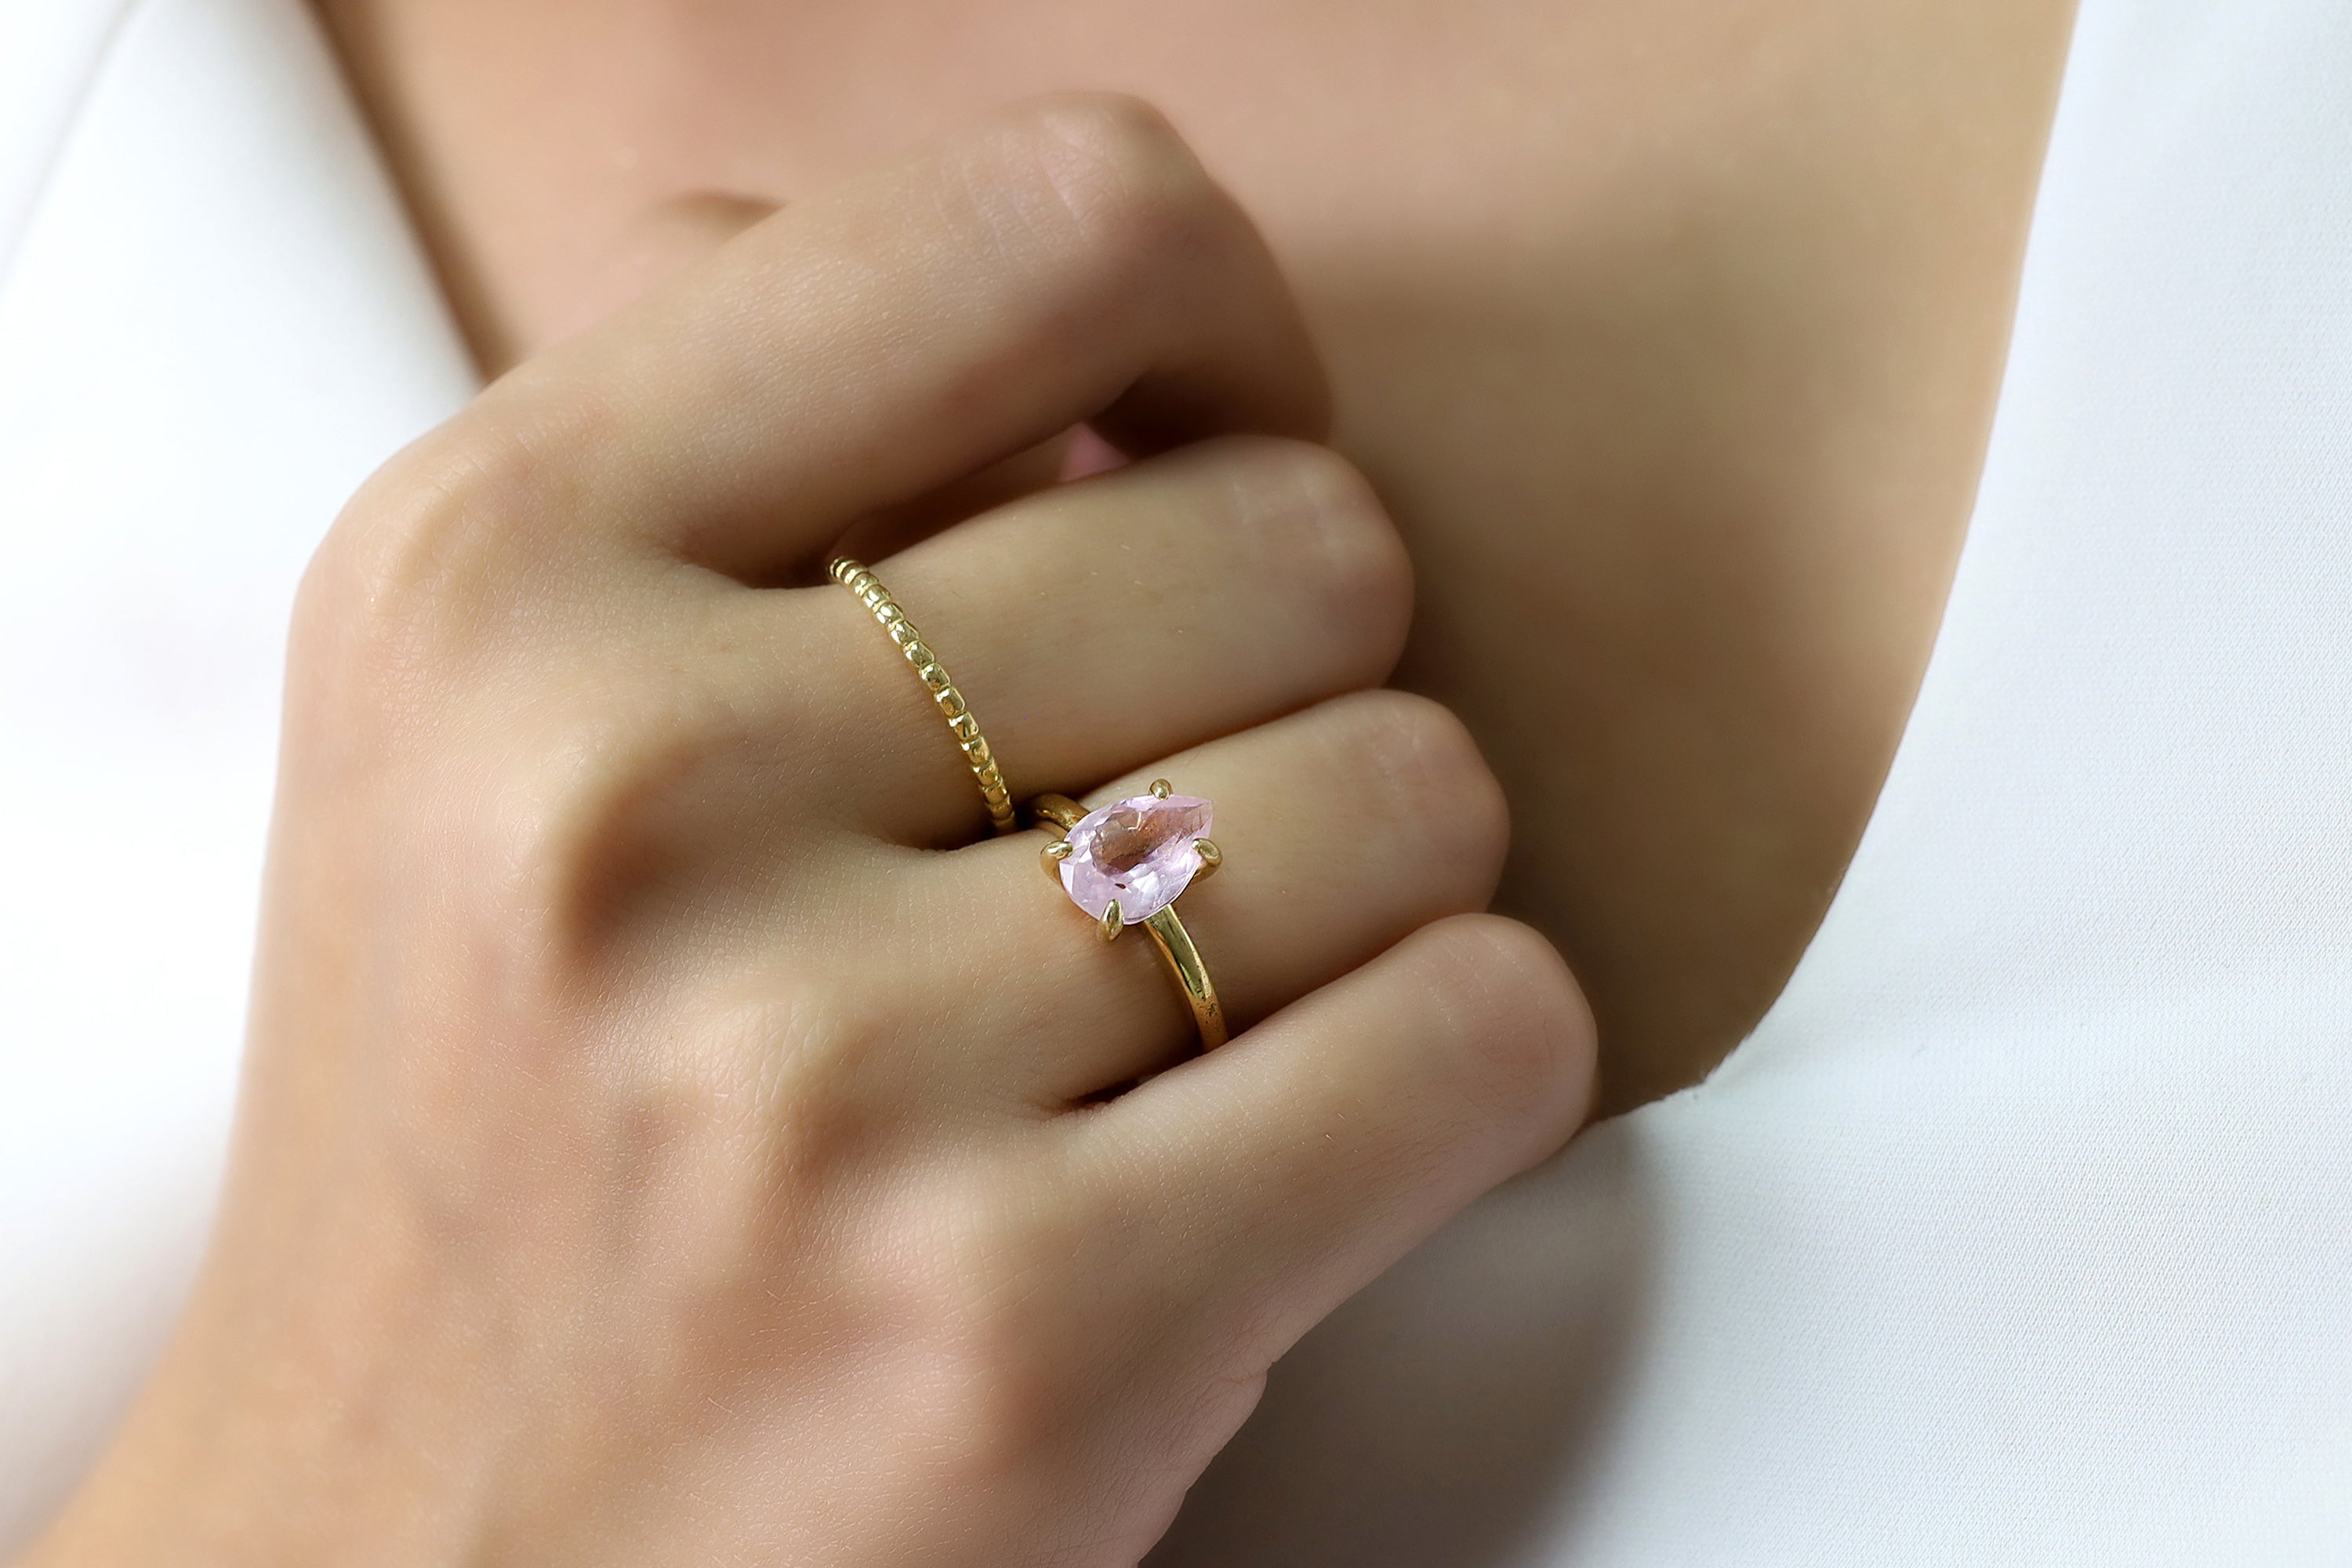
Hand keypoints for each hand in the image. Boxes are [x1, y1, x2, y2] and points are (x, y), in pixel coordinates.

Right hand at [25, 96, 1592, 1567]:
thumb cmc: (507, 1126)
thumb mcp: (495, 710)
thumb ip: (770, 451)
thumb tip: (1127, 329)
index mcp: (497, 571)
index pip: (1055, 223)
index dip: (1220, 329)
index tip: (1202, 462)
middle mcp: (625, 790)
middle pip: (1301, 534)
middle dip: (1294, 673)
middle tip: (1155, 812)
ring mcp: (820, 1078)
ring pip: (1423, 785)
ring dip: (1376, 892)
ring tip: (1191, 999)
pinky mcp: (1021, 1331)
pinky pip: (1484, 1034)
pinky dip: (1455, 1071)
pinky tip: (1289, 1133)